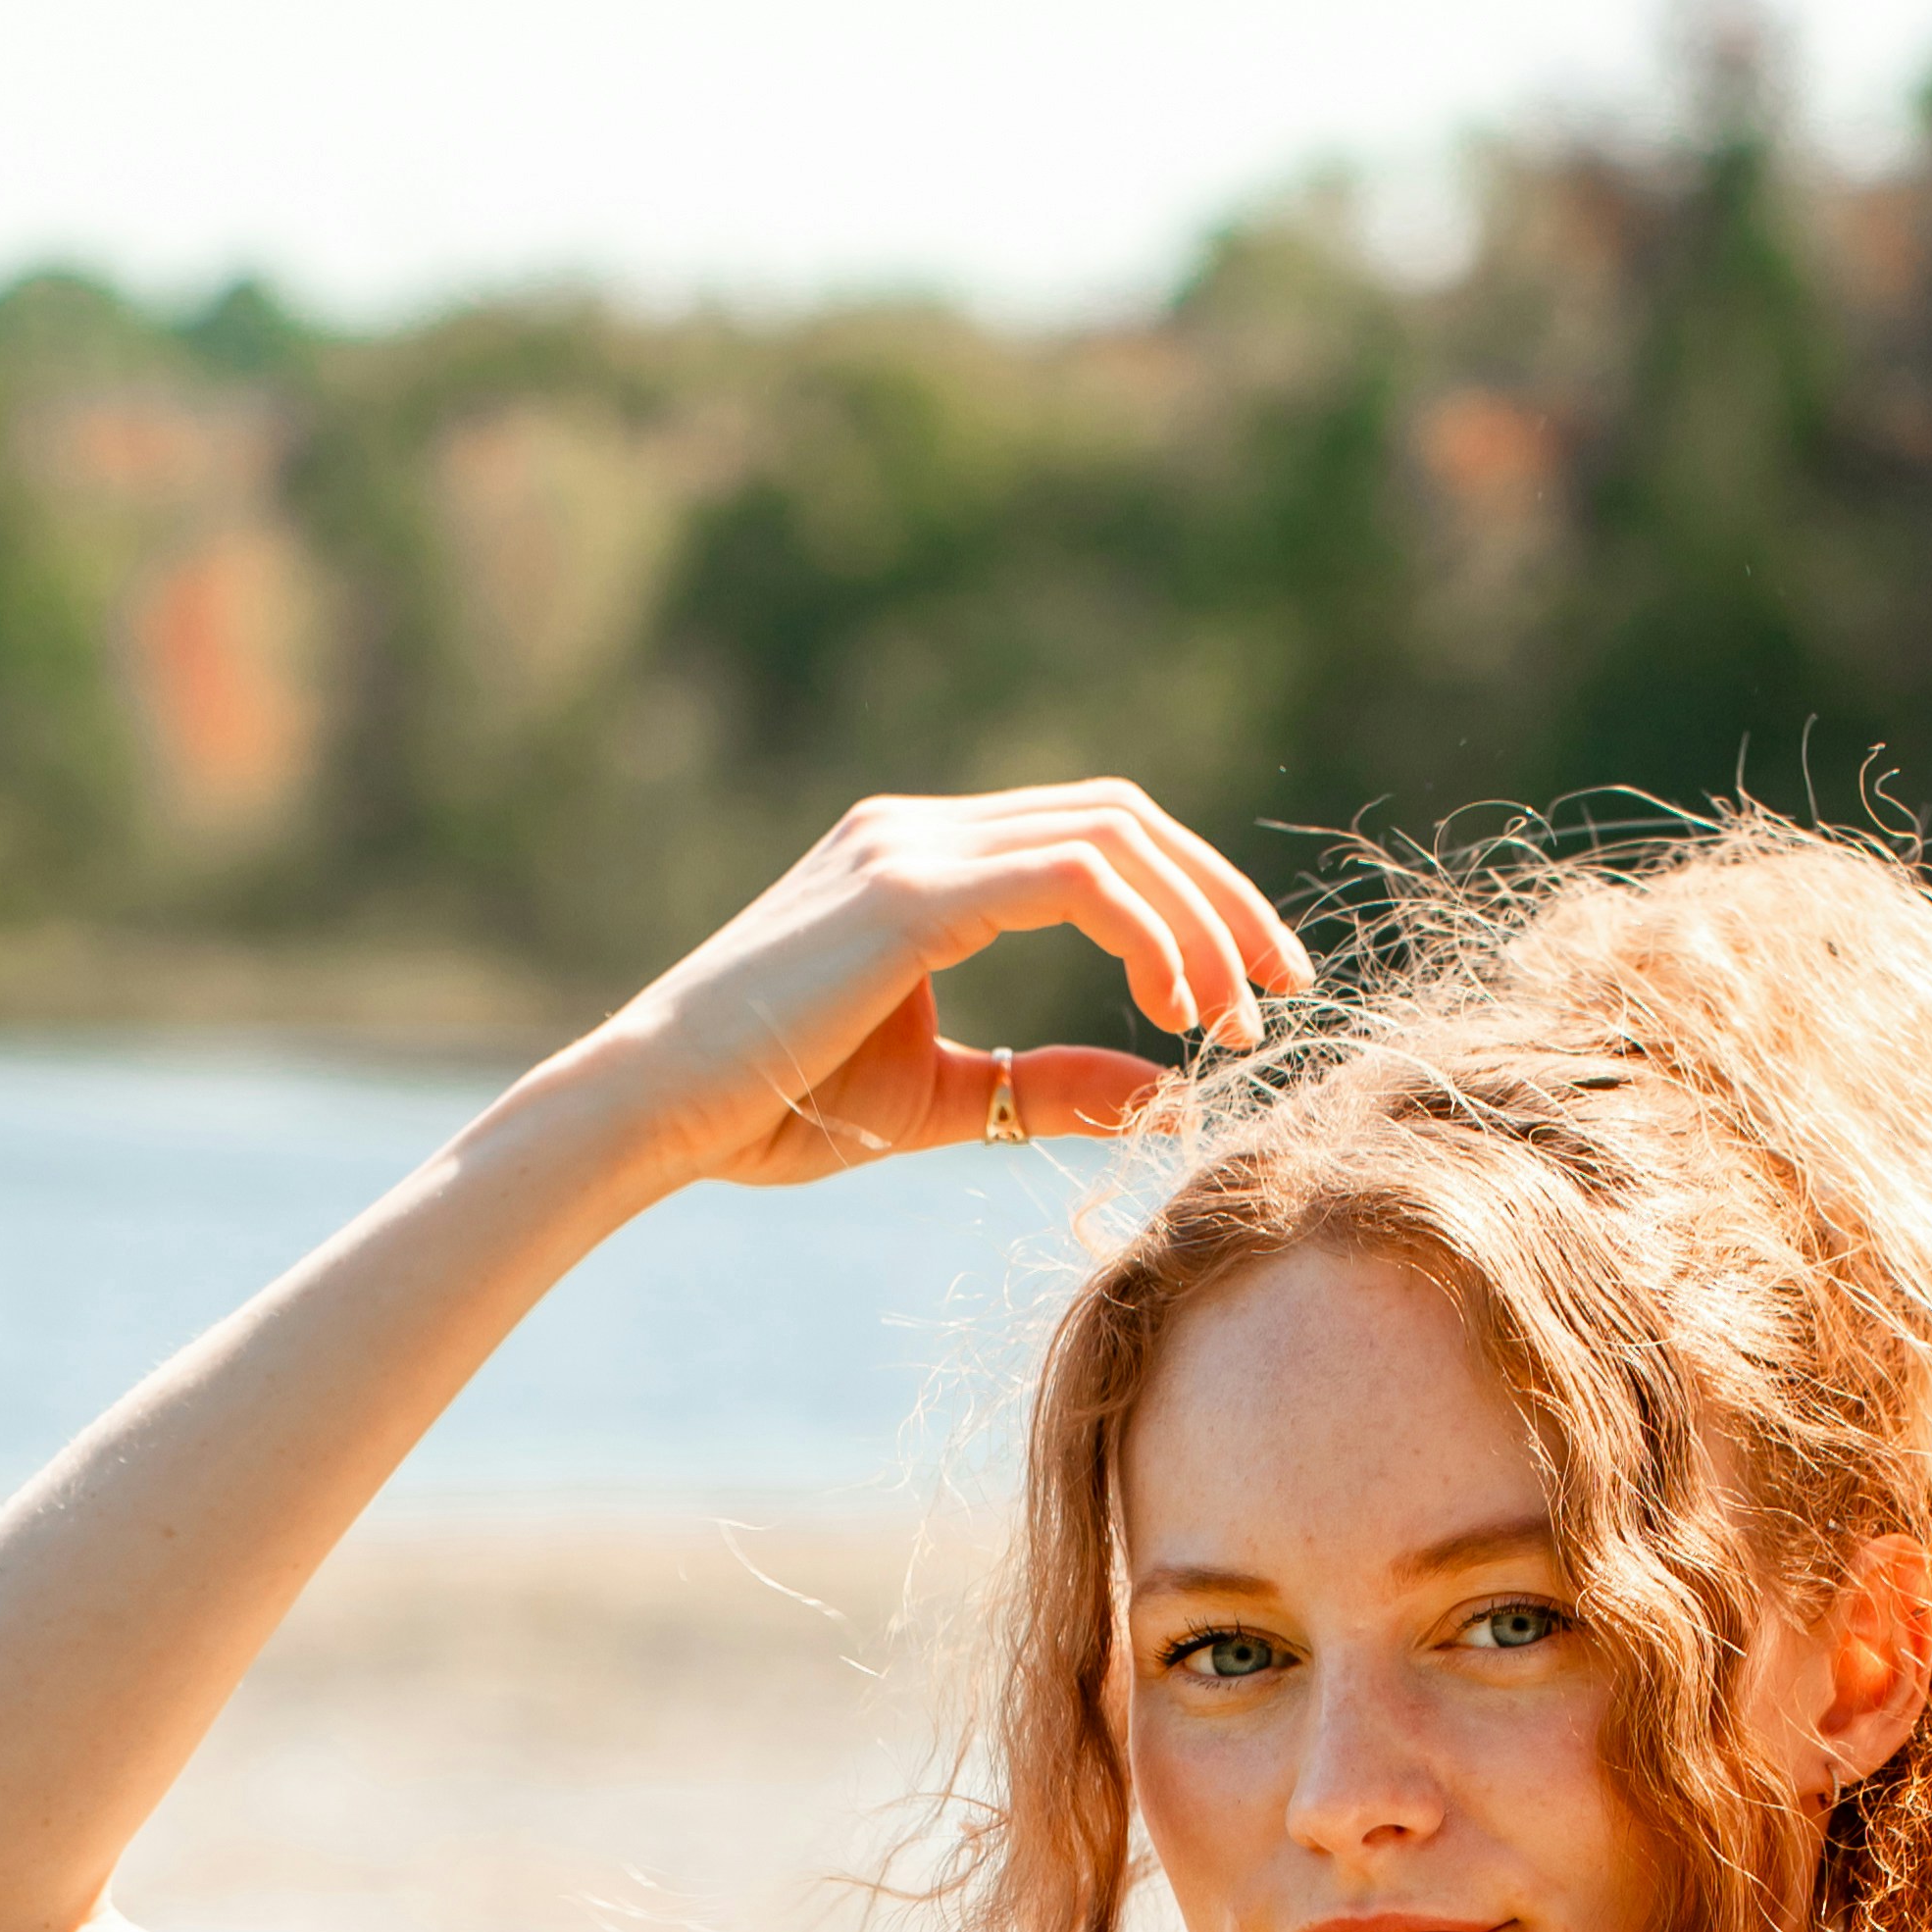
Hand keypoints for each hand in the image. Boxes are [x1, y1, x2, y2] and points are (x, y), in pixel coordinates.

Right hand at [563, 782, 1317, 1200]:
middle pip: (1124, 818)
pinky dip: (1148, 934)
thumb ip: (1048, 1088)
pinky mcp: (912, 892)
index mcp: (920, 862)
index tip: (1243, 995)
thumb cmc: (767, 1112)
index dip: (1189, 903)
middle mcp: (919, 830)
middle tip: (1278, 993)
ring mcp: (914, 848)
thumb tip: (1163, 1091)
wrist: (654, 1113)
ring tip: (1229, 1018)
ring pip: (1115, 836)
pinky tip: (1173, 1011)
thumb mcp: (939, 1101)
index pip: (1093, 841)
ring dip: (1199, 921)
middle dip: (1221, 898)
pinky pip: (1077, 879)